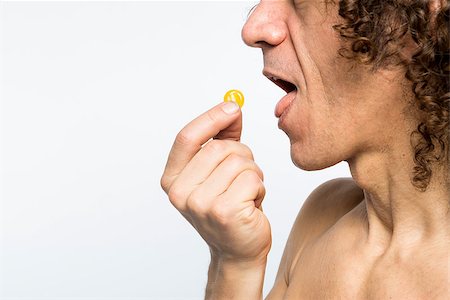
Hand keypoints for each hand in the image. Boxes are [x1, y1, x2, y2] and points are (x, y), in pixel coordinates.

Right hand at [160, 101, 270, 261]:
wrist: (238, 249)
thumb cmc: (229, 207)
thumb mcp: (218, 171)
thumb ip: (222, 139)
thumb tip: (232, 108)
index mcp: (173, 180)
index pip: (187, 138)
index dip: (211, 118)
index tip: (233, 107)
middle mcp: (180, 193)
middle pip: (219, 148)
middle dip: (242, 155)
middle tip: (244, 175)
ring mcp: (200, 204)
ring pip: (239, 162)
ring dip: (253, 173)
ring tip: (246, 193)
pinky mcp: (224, 212)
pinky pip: (252, 179)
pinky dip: (259, 188)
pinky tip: (252, 204)